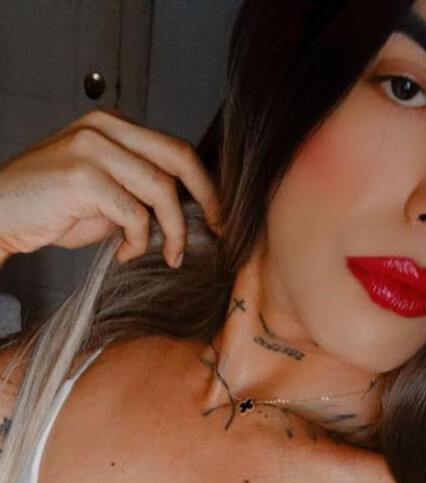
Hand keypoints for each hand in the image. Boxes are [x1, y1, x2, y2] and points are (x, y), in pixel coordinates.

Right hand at [0, 106, 220, 268]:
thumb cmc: (49, 208)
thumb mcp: (103, 195)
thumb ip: (138, 192)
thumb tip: (183, 213)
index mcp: (113, 126)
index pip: (174, 148)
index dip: (204, 183)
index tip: (217, 216)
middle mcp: (105, 128)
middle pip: (179, 157)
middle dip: (208, 199)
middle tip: (218, 232)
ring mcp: (93, 149)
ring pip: (161, 189)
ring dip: (172, 231)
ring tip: (167, 256)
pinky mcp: (83, 177)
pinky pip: (134, 214)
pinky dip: (138, 241)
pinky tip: (124, 253)